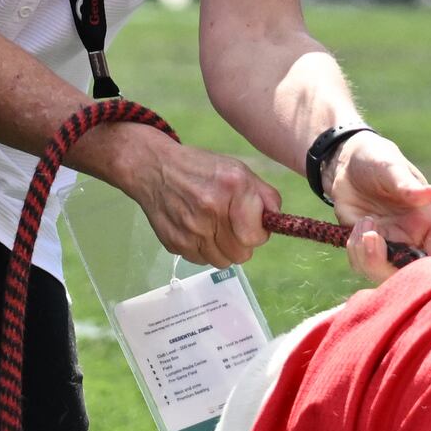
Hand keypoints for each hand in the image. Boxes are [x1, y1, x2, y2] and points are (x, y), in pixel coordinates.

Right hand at [73, 122, 276, 268]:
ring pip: (222, 262)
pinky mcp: (174, 243)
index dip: (257, 233)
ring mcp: (190, 229)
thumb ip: (264, 195)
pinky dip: (203, 249)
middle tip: (233, 227)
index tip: (251, 224)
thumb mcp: (238, 170)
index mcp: (232, 187)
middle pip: (241, 254)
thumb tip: (277, 220)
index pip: (256, 236)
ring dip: (223, 249)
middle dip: (241, 243)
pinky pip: (201, 260)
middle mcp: (211, 209)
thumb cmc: (201, 168)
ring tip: (215, 228)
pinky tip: (197, 229)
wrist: (153, 168)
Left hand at [328, 131, 430, 266]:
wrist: (347, 162)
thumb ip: (409, 186)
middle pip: (408, 273)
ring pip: (381, 272)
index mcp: (428, 222)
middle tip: (371, 237)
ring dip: (366, 254)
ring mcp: (388, 245)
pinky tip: (355, 224)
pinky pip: (361, 263)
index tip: (409, 261)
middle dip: (386, 263)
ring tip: (364, 222)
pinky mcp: (366, 246)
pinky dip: (355, 249)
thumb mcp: (392, 169)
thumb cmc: (378, 159)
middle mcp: (411, 239)